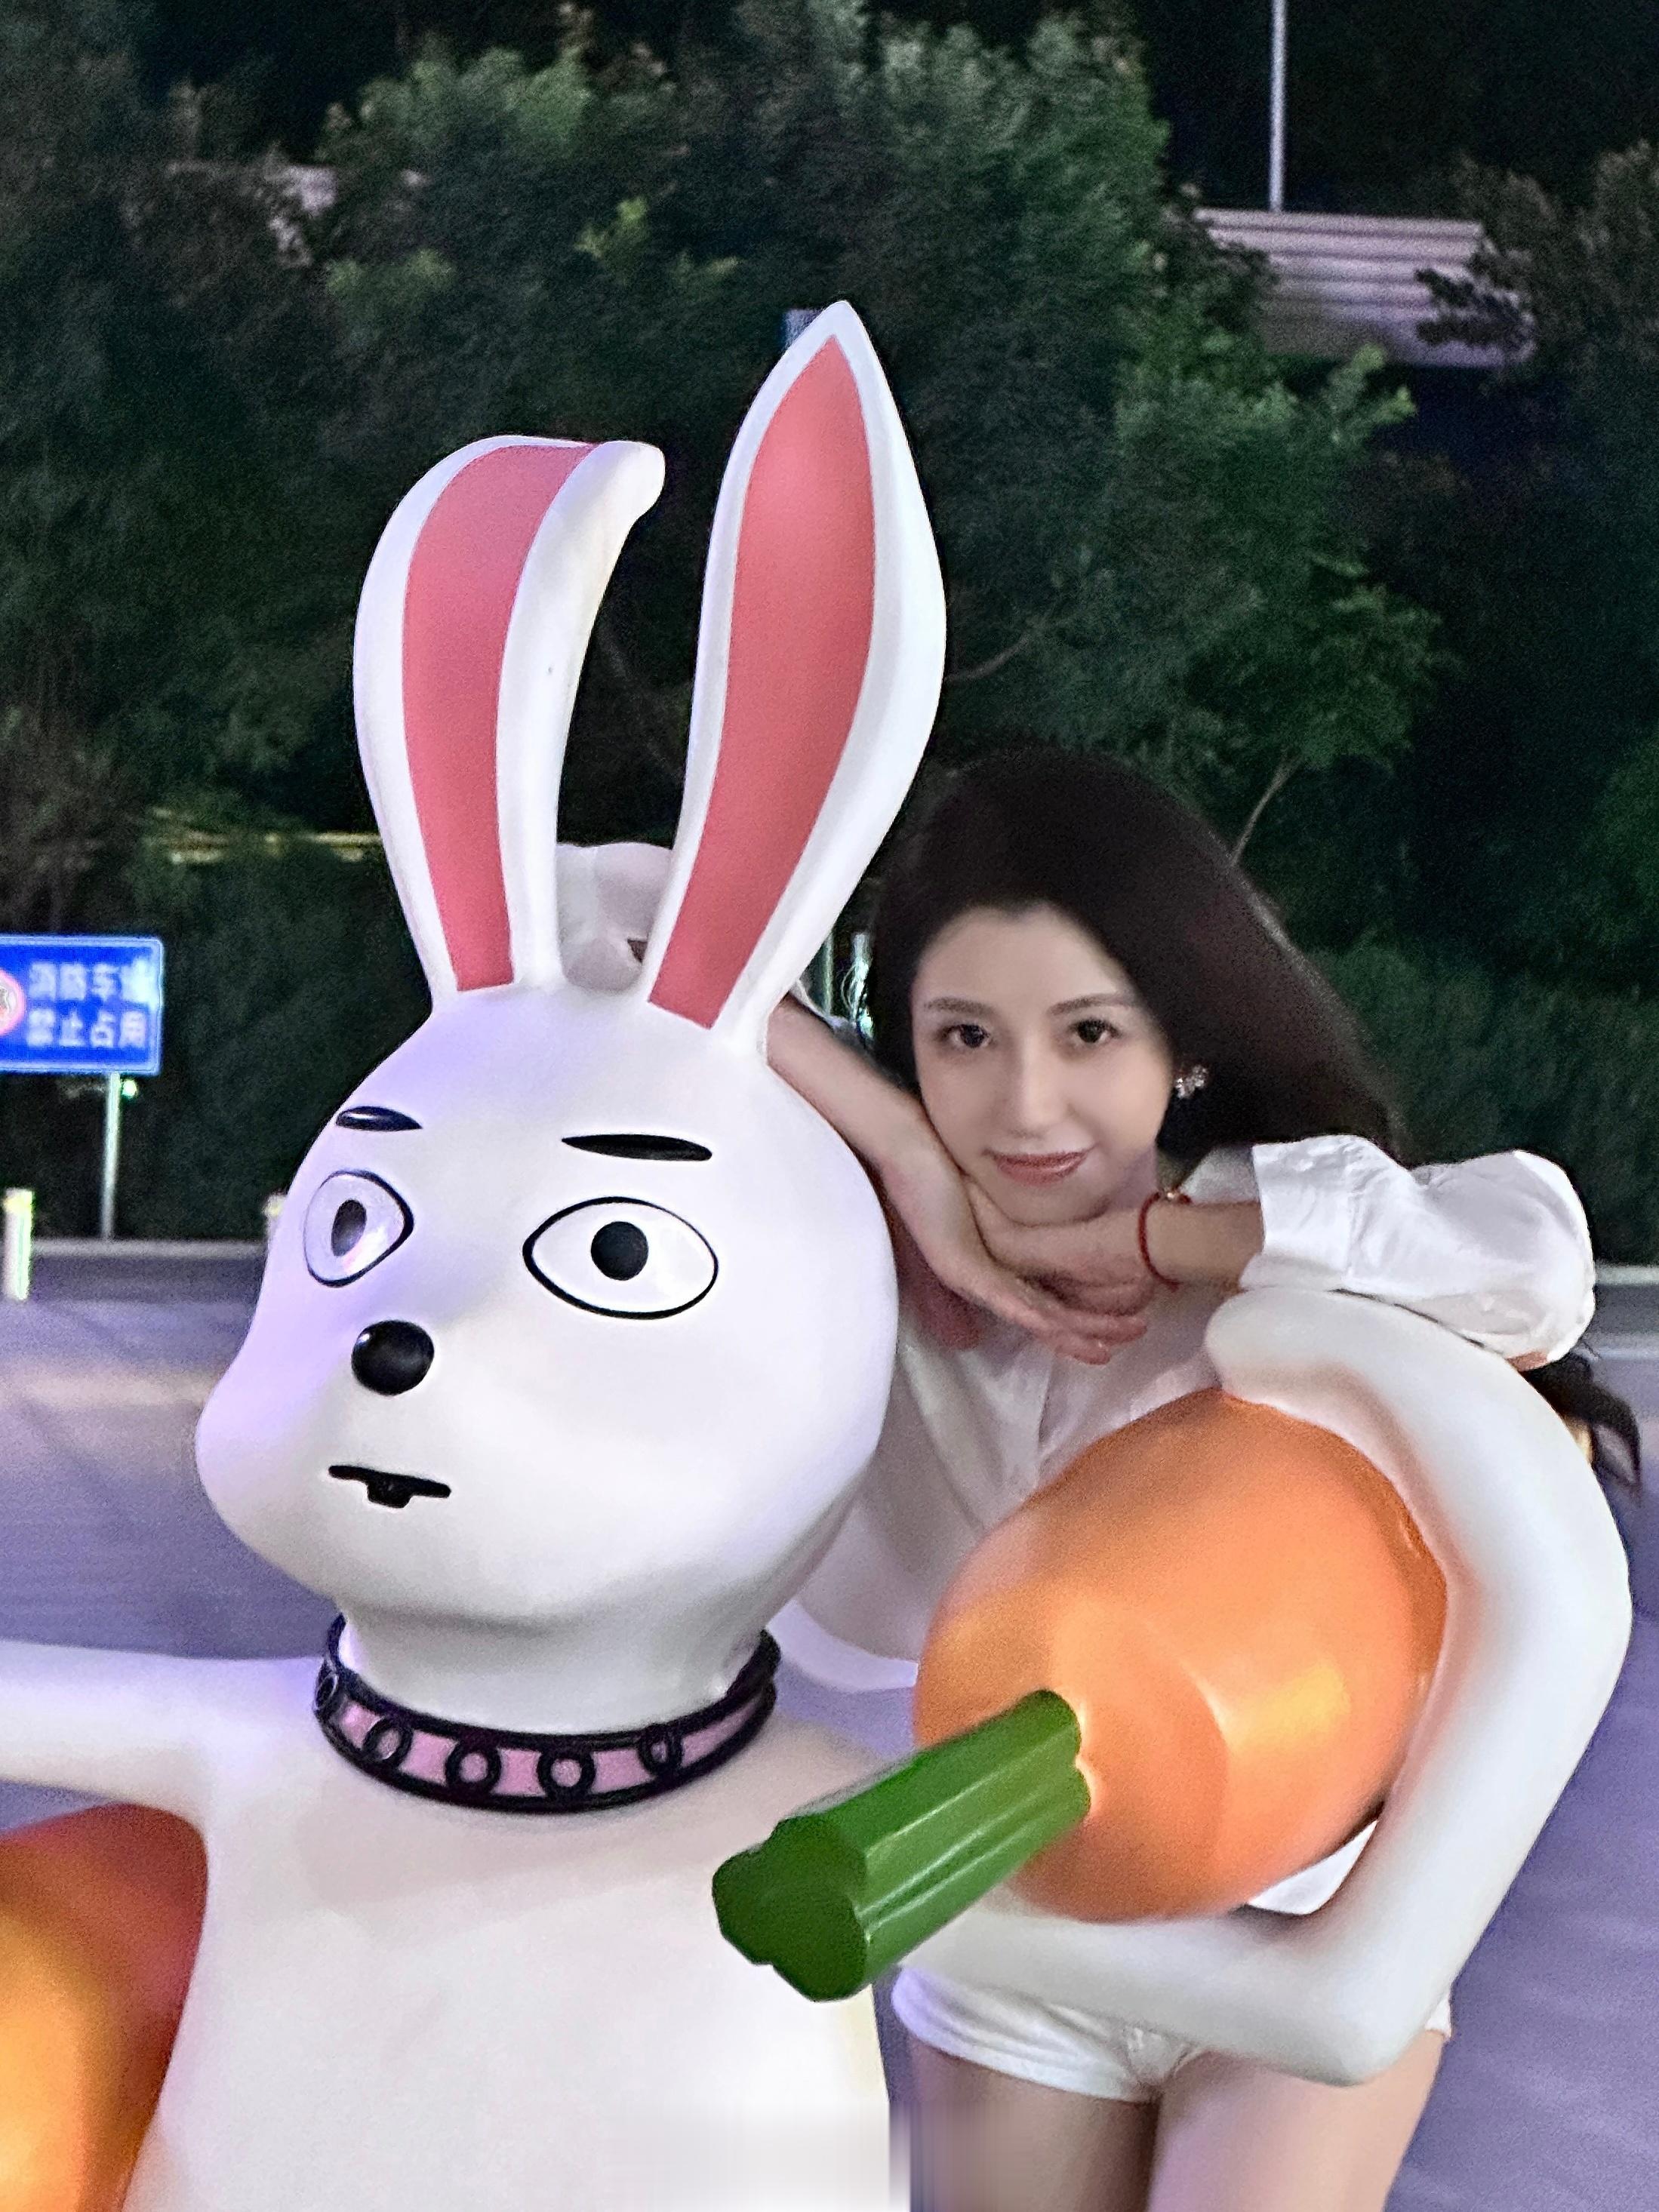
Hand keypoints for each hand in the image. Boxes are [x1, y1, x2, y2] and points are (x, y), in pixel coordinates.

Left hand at [875, 1128, 1147, 1364]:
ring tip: (1112, 1344)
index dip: (1083, 1313)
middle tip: (1135, 1336)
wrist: (905, 1150)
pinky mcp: (962, 1271)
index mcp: (993, 1266)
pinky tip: (1064, 1330)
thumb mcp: (988, 1201)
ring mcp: (974, 1279)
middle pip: (1047, 1315)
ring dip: (1075, 1332)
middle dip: (1090, 1330)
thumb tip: (1047, 1217)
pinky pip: (1007, 1299)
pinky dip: (1038, 1317)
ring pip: (1034, 1316)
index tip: (1122, 1318)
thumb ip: (1013, 1216)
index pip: (1046, 1298)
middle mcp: (986, 1280)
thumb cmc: (942, 1169)